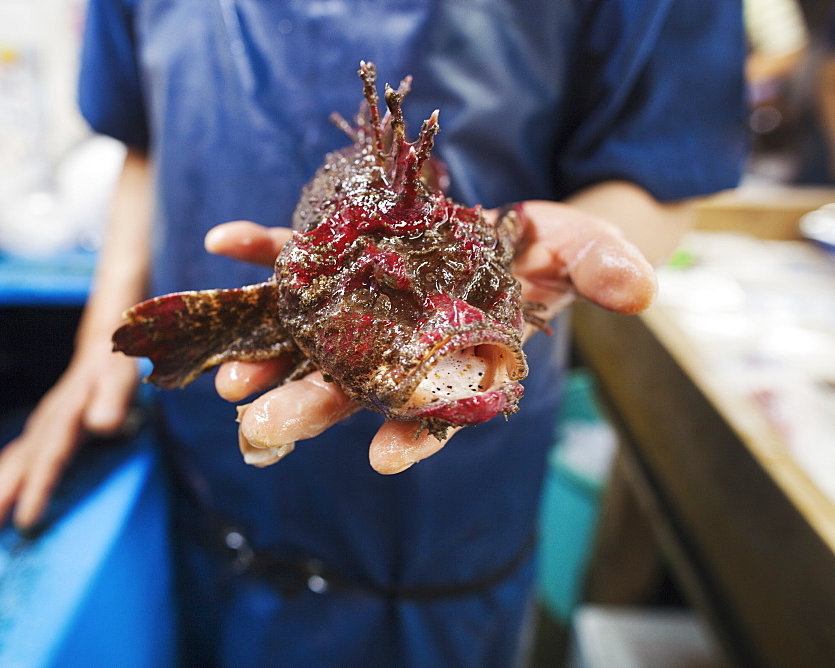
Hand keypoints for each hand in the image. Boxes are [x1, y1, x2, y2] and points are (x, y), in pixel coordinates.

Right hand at [0, 340, 137, 535]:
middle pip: (18, 465)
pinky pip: (12, 463)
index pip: (50, 457)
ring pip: (9, 466)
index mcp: (66, 414)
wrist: (104, 349)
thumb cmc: (116, 368)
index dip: (38, 488)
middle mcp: (46, 424)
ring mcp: (39, 430)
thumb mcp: (121, 378)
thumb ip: (113, 399)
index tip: (25, 520)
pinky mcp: (38, 436)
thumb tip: (102, 424)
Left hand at [206, 203, 655, 473]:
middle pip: (350, 388)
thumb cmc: (538, 250)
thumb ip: (604, 268)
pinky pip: (295, 256)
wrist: (494, 223)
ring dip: (266, 356)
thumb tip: (643, 292)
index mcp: (451, 359)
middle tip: (263, 432)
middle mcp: (398, 344)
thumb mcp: (578, 250)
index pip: (434, 412)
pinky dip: (261, 251)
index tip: (384, 459)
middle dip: (309, 410)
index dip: (415, 435)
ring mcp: (360, 306)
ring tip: (227, 381)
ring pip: (307, 340)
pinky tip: (223, 241)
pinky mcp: (338, 259)